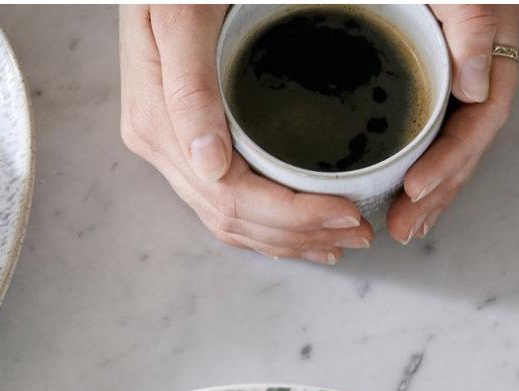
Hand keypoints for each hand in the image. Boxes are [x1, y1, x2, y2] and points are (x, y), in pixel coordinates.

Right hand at [119, 5, 371, 263]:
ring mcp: (170, 146)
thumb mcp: (179, 14)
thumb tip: (210, 165)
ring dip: (287, 240)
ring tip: (341, 240)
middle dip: (299, 235)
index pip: (230, 197)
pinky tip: (302, 232)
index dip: (292, 217)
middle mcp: (161, 144)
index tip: (346, 213)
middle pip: (231, 219)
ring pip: (228, 220)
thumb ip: (189, 86)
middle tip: (360, 233)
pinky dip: (267, 225)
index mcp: (159, 123)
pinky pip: (224, 200)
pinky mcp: (183, 140)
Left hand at [387, 5, 518, 243]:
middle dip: (438, 191)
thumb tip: (478, 87)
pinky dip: (414, 162)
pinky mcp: (422, 73)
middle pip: (466, 141)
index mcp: (487, 41)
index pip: (482, 115)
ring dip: (429, 190)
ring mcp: (450, 70)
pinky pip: (426, 126)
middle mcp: (473, 61)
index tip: (415, 187)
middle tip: (402, 229)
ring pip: (448, 140)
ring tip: (402, 227)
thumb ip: (471, 17)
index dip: (452, 159)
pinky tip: (397, 190)